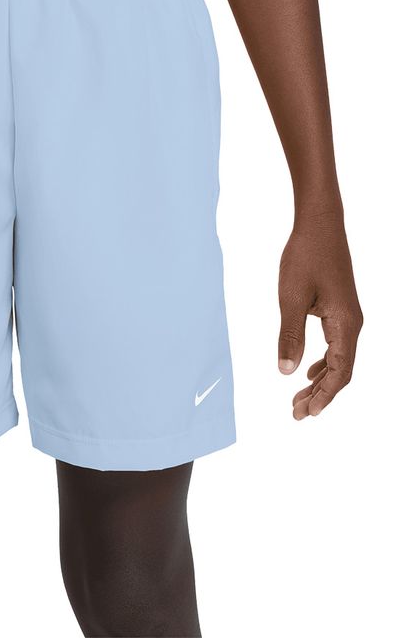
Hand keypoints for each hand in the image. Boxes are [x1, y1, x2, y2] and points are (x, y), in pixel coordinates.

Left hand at [277, 213, 362, 418]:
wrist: (319, 225)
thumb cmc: (305, 257)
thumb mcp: (291, 298)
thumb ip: (289, 335)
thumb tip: (286, 371)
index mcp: (345, 324)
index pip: (339, 371)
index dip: (324, 395)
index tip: (307, 413)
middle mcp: (352, 323)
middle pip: (341, 370)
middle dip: (320, 393)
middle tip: (297, 413)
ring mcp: (348, 316)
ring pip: (338, 358)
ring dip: (320, 379)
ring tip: (300, 397)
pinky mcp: (339, 308)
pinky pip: (336, 344)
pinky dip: (322, 361)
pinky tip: (308, 369)